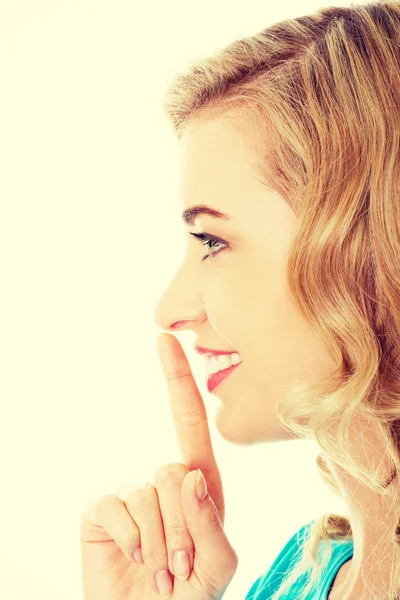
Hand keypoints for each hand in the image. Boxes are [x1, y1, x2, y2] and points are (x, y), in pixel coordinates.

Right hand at [80, 332, 238, 598]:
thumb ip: (211, 523)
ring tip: (161, 569)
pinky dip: (130, 540)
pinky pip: (116, 507)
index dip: (178, 380)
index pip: (189, 423)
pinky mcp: (103, 510)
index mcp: (199, 486)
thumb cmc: (190, 595)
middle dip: (182, 527)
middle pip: (173, 471)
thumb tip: (190, 473)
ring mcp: (132, 494)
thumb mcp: (217, 567)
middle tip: (180, 566)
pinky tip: (133, 557)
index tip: (166, 339)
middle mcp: (165, 483)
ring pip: (148, 494)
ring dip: (158, 541)